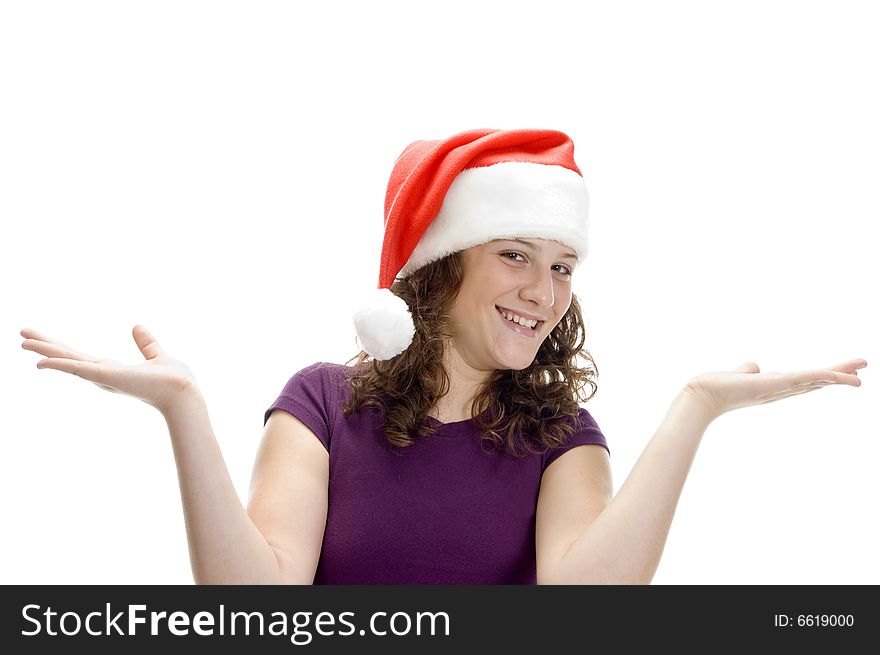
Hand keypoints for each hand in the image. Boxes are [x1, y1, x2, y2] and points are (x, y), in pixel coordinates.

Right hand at [21, 325, 200, 415]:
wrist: (183, 393)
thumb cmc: (174, 381)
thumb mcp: (156, 355)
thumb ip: (146, 343)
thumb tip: (137, 326)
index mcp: (112, 370)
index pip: (80, 357)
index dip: (61, 349)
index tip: (43, 340)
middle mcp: (104, 375)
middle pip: (68, 358)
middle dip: (45, 347)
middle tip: (22, 336)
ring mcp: (104, 377)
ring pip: (68, 361)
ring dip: (45, 351)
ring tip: (22, 342)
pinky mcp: (108, 377)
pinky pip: (79, 369)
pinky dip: (60, 365)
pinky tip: (42, 361)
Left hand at [684, 359, 866, 421]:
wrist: (702, 397)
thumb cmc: (717, 388)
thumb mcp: (740, 374)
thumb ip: (748, 370)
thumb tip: (754, 367)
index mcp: (775, 387)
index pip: (805, 381)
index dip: (823, 377)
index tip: (840, 374)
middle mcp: (780, 390)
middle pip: (816, 381)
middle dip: (839, 376)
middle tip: (862, 370)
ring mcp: (779, 388)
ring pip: (815, 380)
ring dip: (838, 375)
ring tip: (861, 370)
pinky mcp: (775, 384)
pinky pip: (805, 378)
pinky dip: (822, 376)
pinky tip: (837, 375)